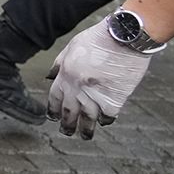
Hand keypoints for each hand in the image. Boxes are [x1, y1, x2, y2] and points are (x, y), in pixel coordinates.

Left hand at [46, 15, 154, 138]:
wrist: (124, 37)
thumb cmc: (99, 38)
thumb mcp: (72, 46)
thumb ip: (60, 63)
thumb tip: (50, 77)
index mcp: (65, 75)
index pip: (55, 98)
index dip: (54, 109)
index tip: (53, 118)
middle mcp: (77, 88)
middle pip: (69, 111)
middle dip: (67, 124)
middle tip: (66, 132)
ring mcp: (95, 95)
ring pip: (87, 118)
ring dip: (85, 129)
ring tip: (84, 136)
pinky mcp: (115, 98)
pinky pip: (108, 115)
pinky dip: (106, 120)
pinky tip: (104, 122)